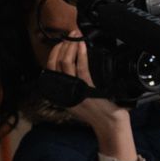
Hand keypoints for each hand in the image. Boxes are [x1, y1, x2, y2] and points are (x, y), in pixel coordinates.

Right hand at [45, 30, 136, 160]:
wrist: (109, 125)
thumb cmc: (99, 111)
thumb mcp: (80, 98)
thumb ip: (72, 85)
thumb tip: (72, 65)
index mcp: (59, 94)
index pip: (50, 68)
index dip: (54, 52)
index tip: (62, 41)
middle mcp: (63, 92)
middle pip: (54, 63)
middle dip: (62, 45)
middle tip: (71, 34)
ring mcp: (73, 91)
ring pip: (65, 63)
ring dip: (71, 46)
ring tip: (76, 37)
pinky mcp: (86, 90)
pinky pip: (81, 68)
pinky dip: (81, 54)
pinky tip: (82, 46)